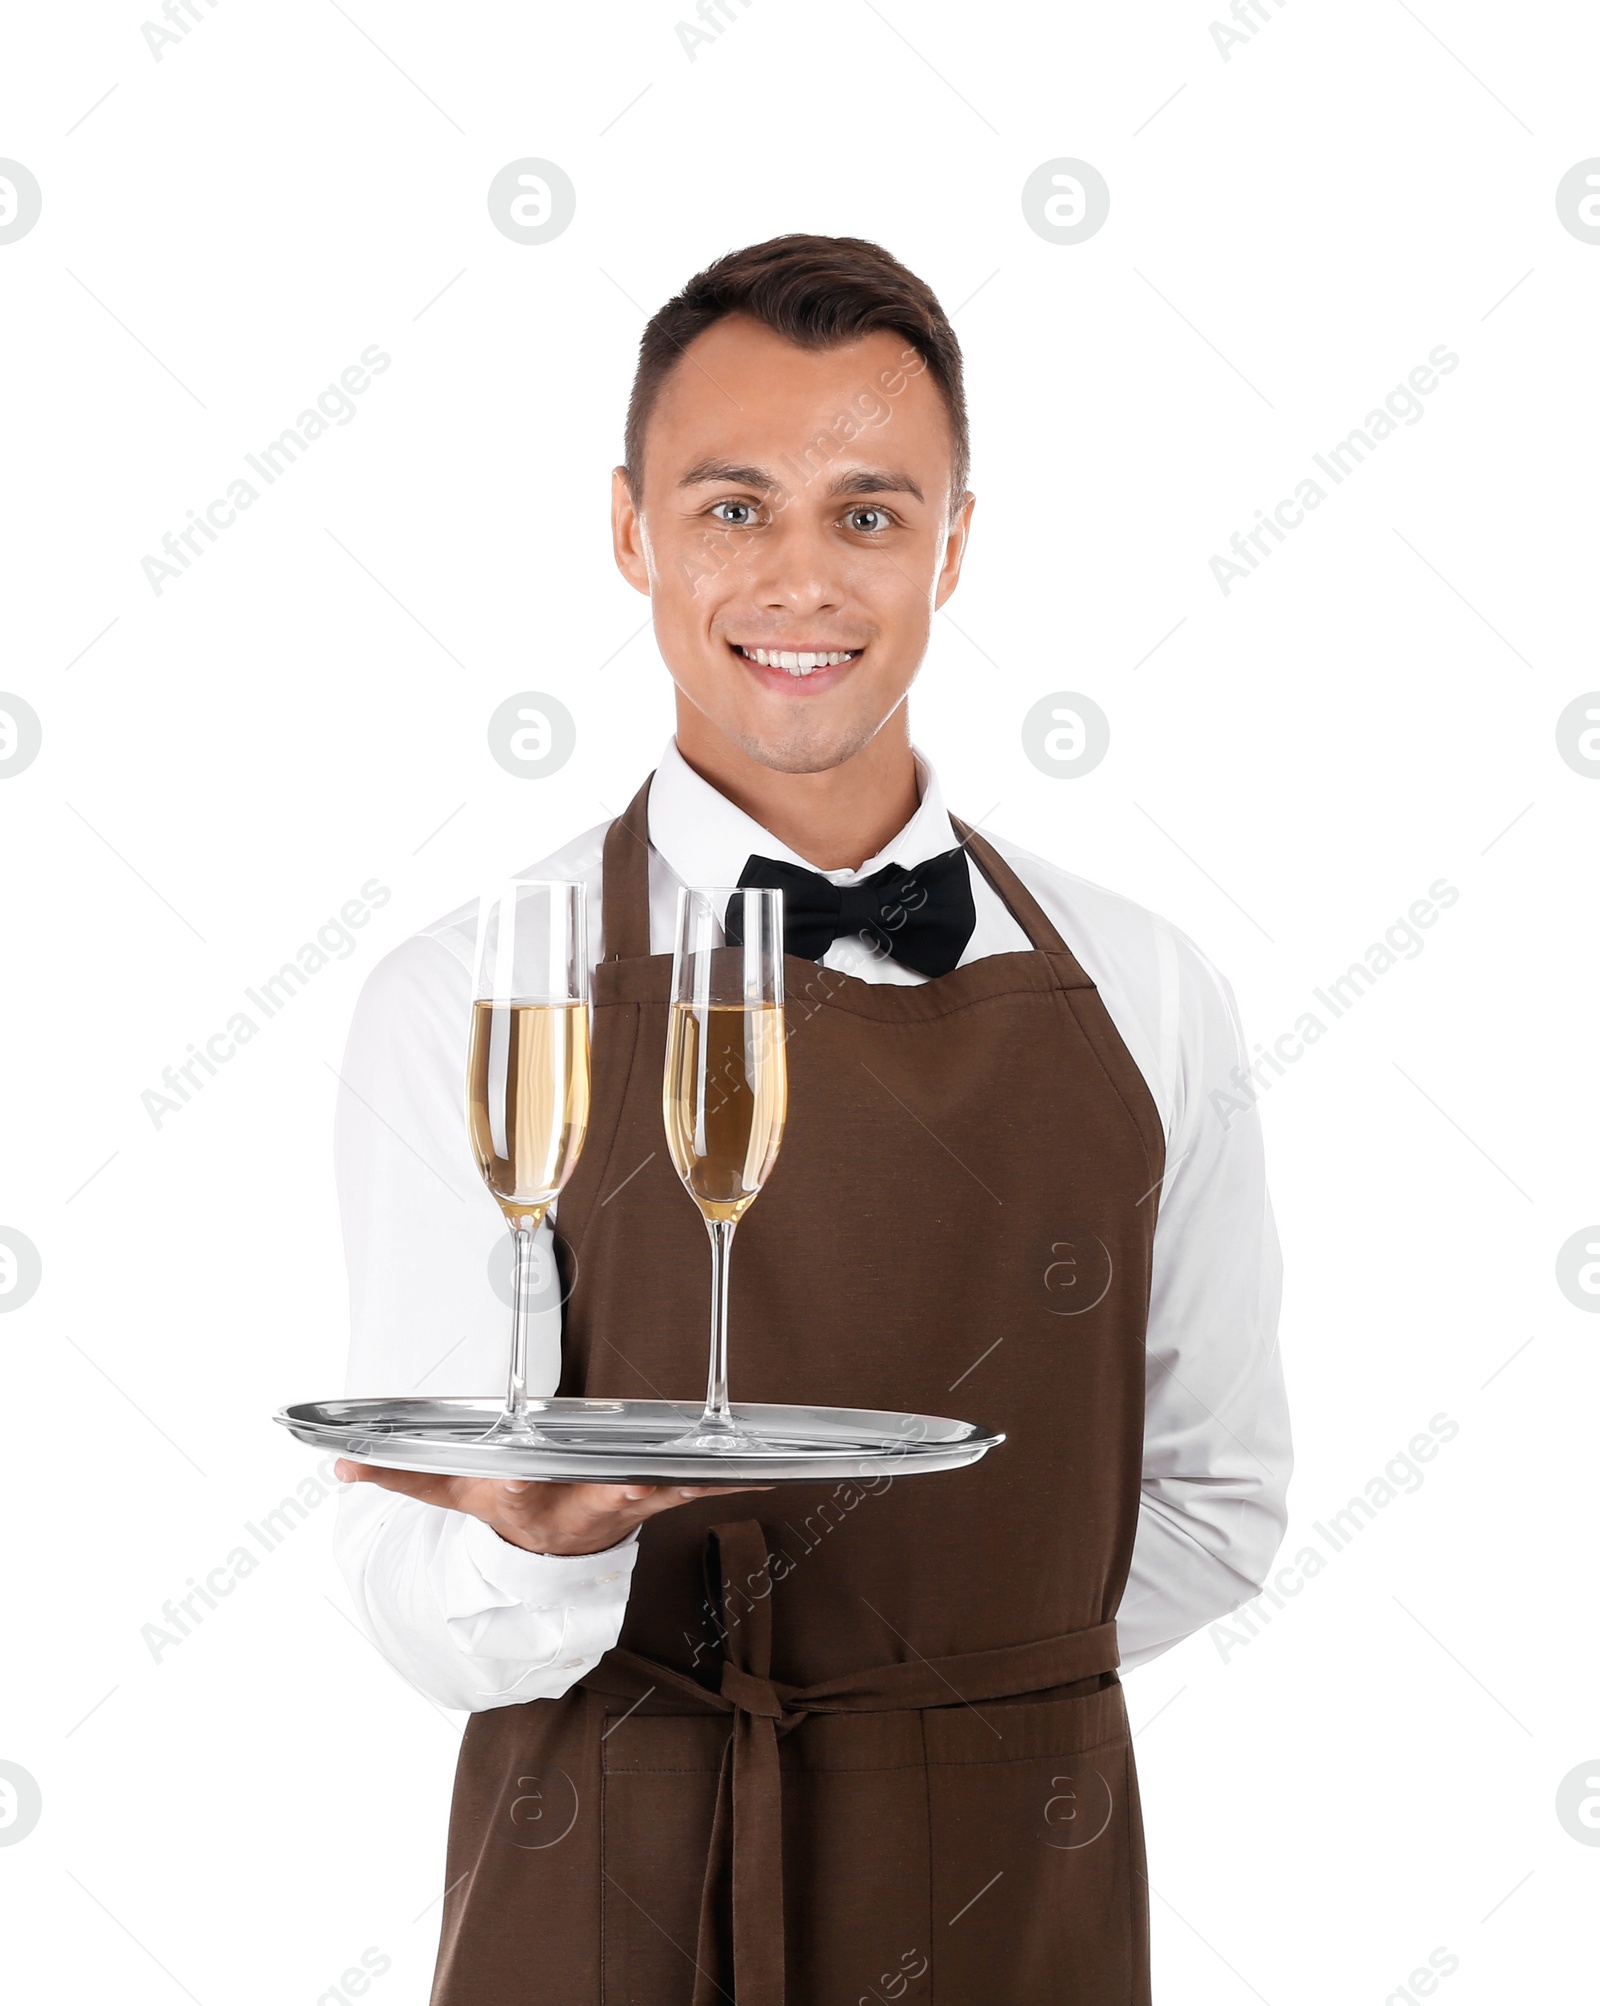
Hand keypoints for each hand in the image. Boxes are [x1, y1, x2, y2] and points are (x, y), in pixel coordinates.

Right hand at [333, 1459, 771, 1557]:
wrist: (551, 1545)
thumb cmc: (506, 1500)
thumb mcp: (454, 1485)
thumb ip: (399, 1472)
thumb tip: (337, 1465)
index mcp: (527, 1500)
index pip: (516, 1495)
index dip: (516, 1488)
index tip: (516, 1476)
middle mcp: (578, 1507)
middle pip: (600, 1498)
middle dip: (621, 1491)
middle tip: (639, 1480)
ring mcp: (623, 1505)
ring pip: (661, 1493)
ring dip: (694, 1483)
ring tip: (737, 1467)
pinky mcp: (656, 1495)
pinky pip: (696, 1486)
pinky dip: (732, 1479)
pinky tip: (772, 1468)